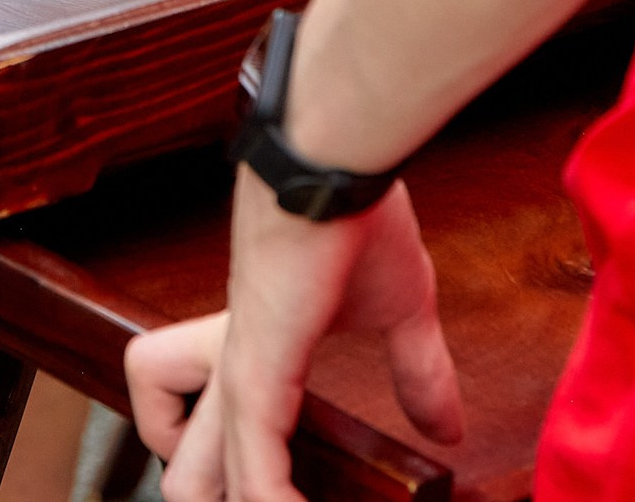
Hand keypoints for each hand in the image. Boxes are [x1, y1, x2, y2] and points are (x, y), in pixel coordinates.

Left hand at [125, 177, 461, 500]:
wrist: (334, 166)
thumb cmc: (356, 217)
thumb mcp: (401, 308)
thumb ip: (417, 373)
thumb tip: (448, 431)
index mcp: (256, 356)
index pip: (214, 435)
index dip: (238, 481)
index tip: (296, 496)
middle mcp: (229, 373)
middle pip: (186, 468)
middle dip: (216, 499)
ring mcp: (236, 376)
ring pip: (192, 477)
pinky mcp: (255, 374)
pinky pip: (252, 465)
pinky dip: (272, 501)